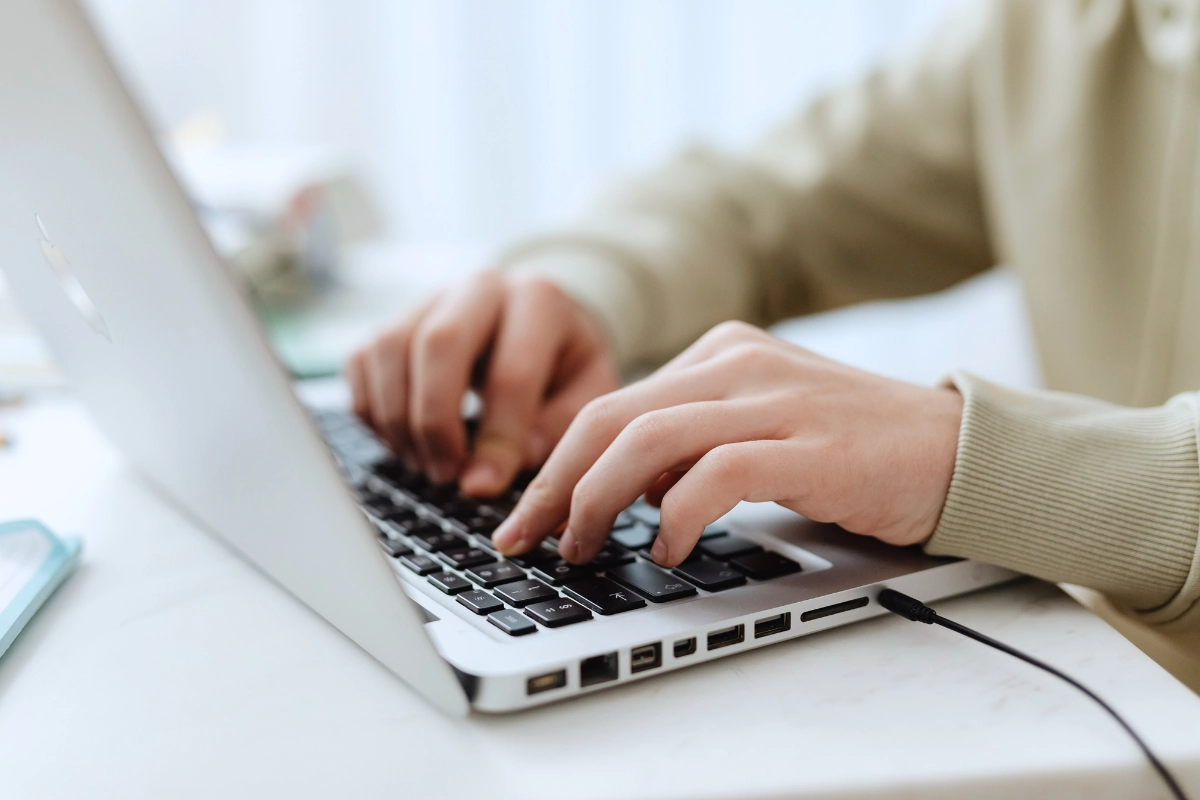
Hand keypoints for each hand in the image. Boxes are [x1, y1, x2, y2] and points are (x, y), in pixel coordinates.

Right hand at [346, 271, 619, 494]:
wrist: (538, 323)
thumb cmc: (564, 365)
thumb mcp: (587, 392)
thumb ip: (557, 427)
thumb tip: (501, 465)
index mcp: (540, 300)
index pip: (511, 373)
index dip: (496, 439)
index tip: (484, 487)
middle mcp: (481, 287)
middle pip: (438, 344)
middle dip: (435, 422)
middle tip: (446, 475)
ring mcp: (430, 298)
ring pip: (389, 349)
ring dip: (399, 420)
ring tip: (427, 465)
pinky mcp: (392, 318)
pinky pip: (361, 362)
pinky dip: (373, 412)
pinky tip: (406, 443)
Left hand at [492, 321, 962, 565]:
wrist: (957, 449)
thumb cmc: (852, 449)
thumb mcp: (758, 426)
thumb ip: (691, 444)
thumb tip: (618, 489)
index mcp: (719, 353)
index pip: (611, 405)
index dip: (556, 464)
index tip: (527, 516)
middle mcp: (738, 363)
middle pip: (611, 418)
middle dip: (555, 485)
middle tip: (527, 538)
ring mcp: (775, 399)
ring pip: (648, 440)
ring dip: (598, 501)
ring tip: (585, 547)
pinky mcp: (810, 445)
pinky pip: (717, 475)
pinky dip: (676, 516)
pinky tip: (665, 549)